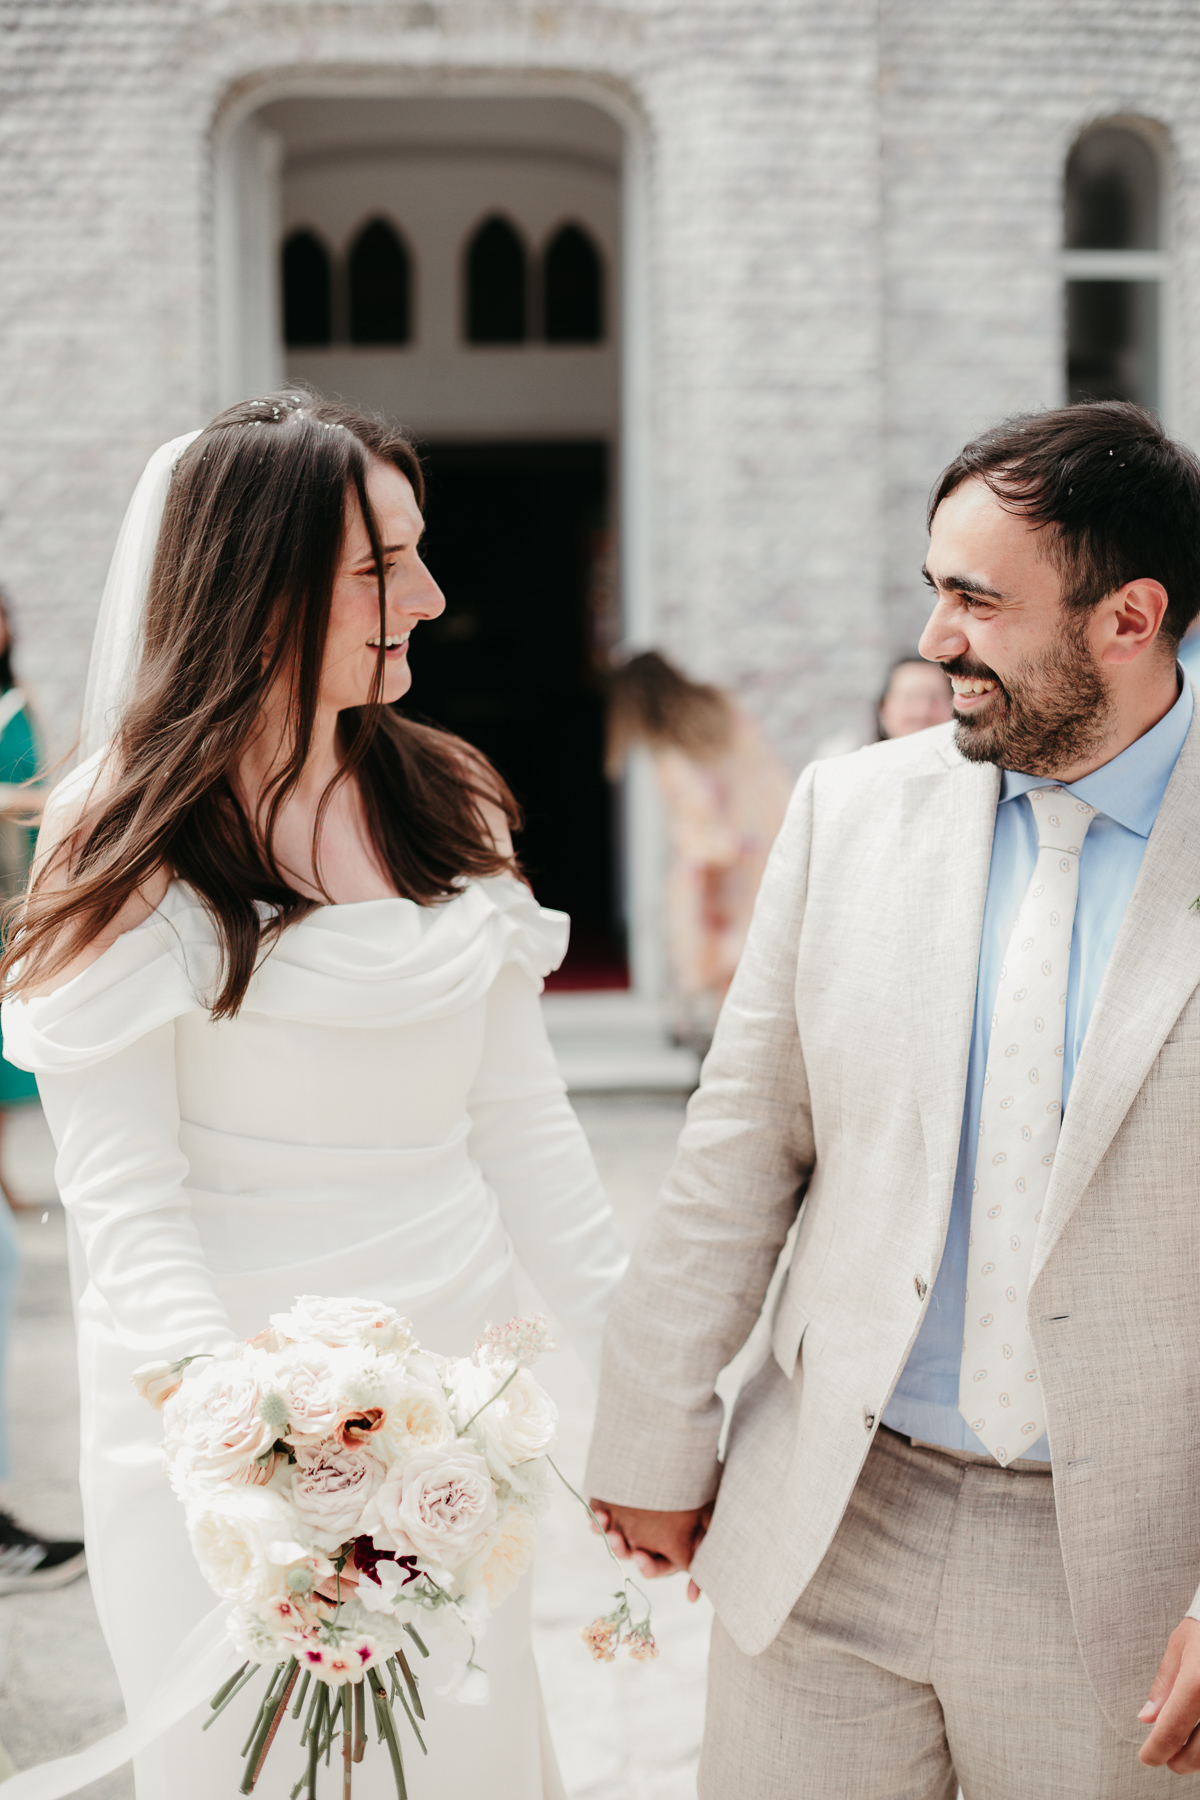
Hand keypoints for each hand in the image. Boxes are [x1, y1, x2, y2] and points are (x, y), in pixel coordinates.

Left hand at [589, 1499, 711, 1601]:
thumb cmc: (704, 1493)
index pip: (654, 1566)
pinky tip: (598, 1513)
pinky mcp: (618, 1505)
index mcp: (668, 1550)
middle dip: (621, 1548)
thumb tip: (691, 1598)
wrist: (687, 1460)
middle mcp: (648, 1540)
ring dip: (607, 1534)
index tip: (640, 1557)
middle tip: (617, 1539)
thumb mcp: (710, 1522)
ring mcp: (632, 1523)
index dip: (647, 1566)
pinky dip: (598, 1518)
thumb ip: (703, 1555)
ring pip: (614, 1536)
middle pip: (630, 1553)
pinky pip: (603, 1517)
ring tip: (604, 1522)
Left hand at [1139, 1616, 1199, 1769]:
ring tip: (1187, 1746)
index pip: (1172, 1731)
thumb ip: (1164, 1686)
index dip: (1156, 1751)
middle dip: (1179, 1761)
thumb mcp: (1180, 1648)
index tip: (1148, 1757)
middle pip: (1199, 1754)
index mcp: (1197, 1682)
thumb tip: (1148, 1718)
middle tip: (1167, 1757)